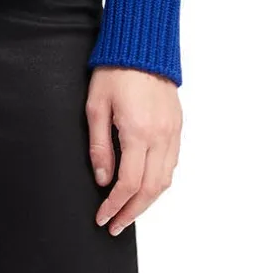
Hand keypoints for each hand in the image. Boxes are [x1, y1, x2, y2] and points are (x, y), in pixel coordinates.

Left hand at [87, 67, 180, 233]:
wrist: (143, 46)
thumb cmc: (115, 71)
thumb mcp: (95, 107)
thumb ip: (99, 146)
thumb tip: (102, 178)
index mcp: (138, 132)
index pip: (129, 183)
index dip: (115, 206)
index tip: (103, 217)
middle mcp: (161, 136)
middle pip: (151, 189)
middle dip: (132, 212)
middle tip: (115, 225)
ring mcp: (173, 132)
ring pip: (166, 180)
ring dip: (148, 201)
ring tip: (129, 212)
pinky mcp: (178, 126)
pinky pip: (172, 163)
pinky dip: (159, 182)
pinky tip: (146, 188)